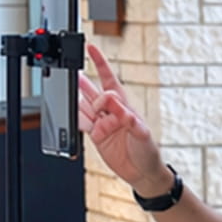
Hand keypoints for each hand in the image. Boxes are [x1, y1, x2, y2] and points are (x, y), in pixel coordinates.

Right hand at [78, 44, 170, 193]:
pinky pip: (80, 123)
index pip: (109, 79)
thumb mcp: (142, 133)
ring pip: (83, 106)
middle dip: (82, 83)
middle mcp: (111, 111)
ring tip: (86, 111)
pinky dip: (75, 120)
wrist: (143, 173)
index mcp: (124, 105)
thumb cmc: (148, 151)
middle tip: (72, 76)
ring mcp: (101, 122)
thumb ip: (127, 118)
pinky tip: (77, 120)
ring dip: (81, 106)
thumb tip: (113, 102)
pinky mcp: (95, 135)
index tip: (91, 48)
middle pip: (91, 90)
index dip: (100, 63)